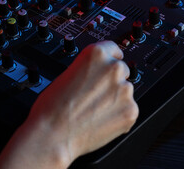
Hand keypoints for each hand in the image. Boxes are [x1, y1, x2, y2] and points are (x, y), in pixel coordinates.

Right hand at [0, 41, 138, 168]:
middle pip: (121, 70)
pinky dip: (118, 115)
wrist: (52, 134)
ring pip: (125, 91)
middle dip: (111, 81)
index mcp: (96, 54)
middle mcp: (113, 68)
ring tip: (94, 110)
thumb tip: (98, 73)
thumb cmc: (53, 106)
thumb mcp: (68, 73)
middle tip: (95, 95)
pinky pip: (128, 109)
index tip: (107, 66)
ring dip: (115, 99)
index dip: (109, 60)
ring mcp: (125, 90)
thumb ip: (89, 69)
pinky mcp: (131, 111)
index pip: (113, 50)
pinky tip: (100, 119)